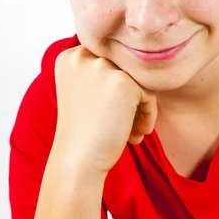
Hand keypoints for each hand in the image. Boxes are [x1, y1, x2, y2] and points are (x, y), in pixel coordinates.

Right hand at [53, 45, 157, 173]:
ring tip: (134, 131)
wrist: (78, 162)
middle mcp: (82, 56)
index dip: (115, 86)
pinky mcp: (122, 81)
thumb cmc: (84, 133)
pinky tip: (137, 134)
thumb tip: (141, 63)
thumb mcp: (84, 93)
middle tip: (126, 125)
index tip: (113, 112)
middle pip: (123, 67)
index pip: (108, 61)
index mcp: (69, 57)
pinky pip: (148, 93)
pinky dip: (148, 114)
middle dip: (129, 96)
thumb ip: (103, 72)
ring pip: (138, 79)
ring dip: (139, 105)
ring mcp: (102, 66)